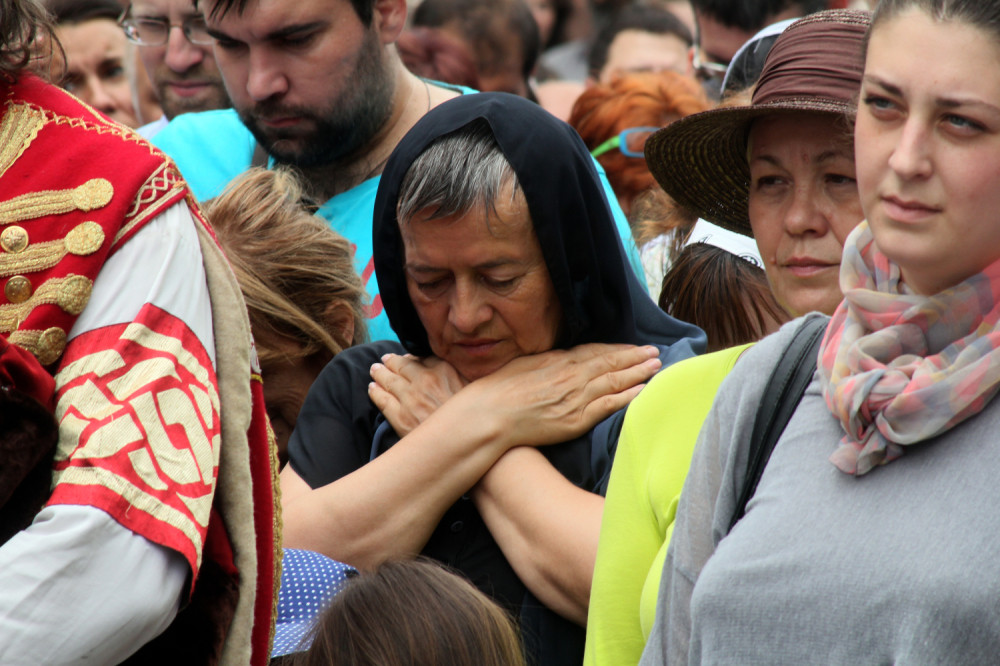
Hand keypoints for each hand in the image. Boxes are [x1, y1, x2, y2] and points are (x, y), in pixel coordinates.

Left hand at [369, 354, 466, 435]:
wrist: (464, 441)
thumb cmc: (471, 417)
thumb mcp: (472, 388)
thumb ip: (457, 373)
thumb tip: (443, 365)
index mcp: (444, 370)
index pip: (420, 357)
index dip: (411, 357)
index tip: (406, 358)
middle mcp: (425, 381)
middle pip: (401, 365)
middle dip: (391, 362)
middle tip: (385, 360)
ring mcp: (411, 399)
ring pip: (389, 381)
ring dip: (380, 373)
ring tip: (375, 370)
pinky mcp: (401, 417)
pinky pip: (382, 400)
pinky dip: (376, 392)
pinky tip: (373, 388)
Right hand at [467, 343, 660, 447]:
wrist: (490, 415)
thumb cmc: (499, 390)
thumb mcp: (525, 365)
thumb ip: (549, 361)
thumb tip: (564, 358)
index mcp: (558, 360)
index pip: (595, 351)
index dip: (618, 349)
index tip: (633, 347)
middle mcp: (570, 376)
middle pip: (610, 362)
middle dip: (635, 356)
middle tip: (655, 352)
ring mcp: (574, 398)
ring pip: (614, 381)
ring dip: (638, 373)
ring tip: (656, 367)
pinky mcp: (575, 420)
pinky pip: (607, 406)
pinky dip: (627, 397)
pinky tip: (642, 392)